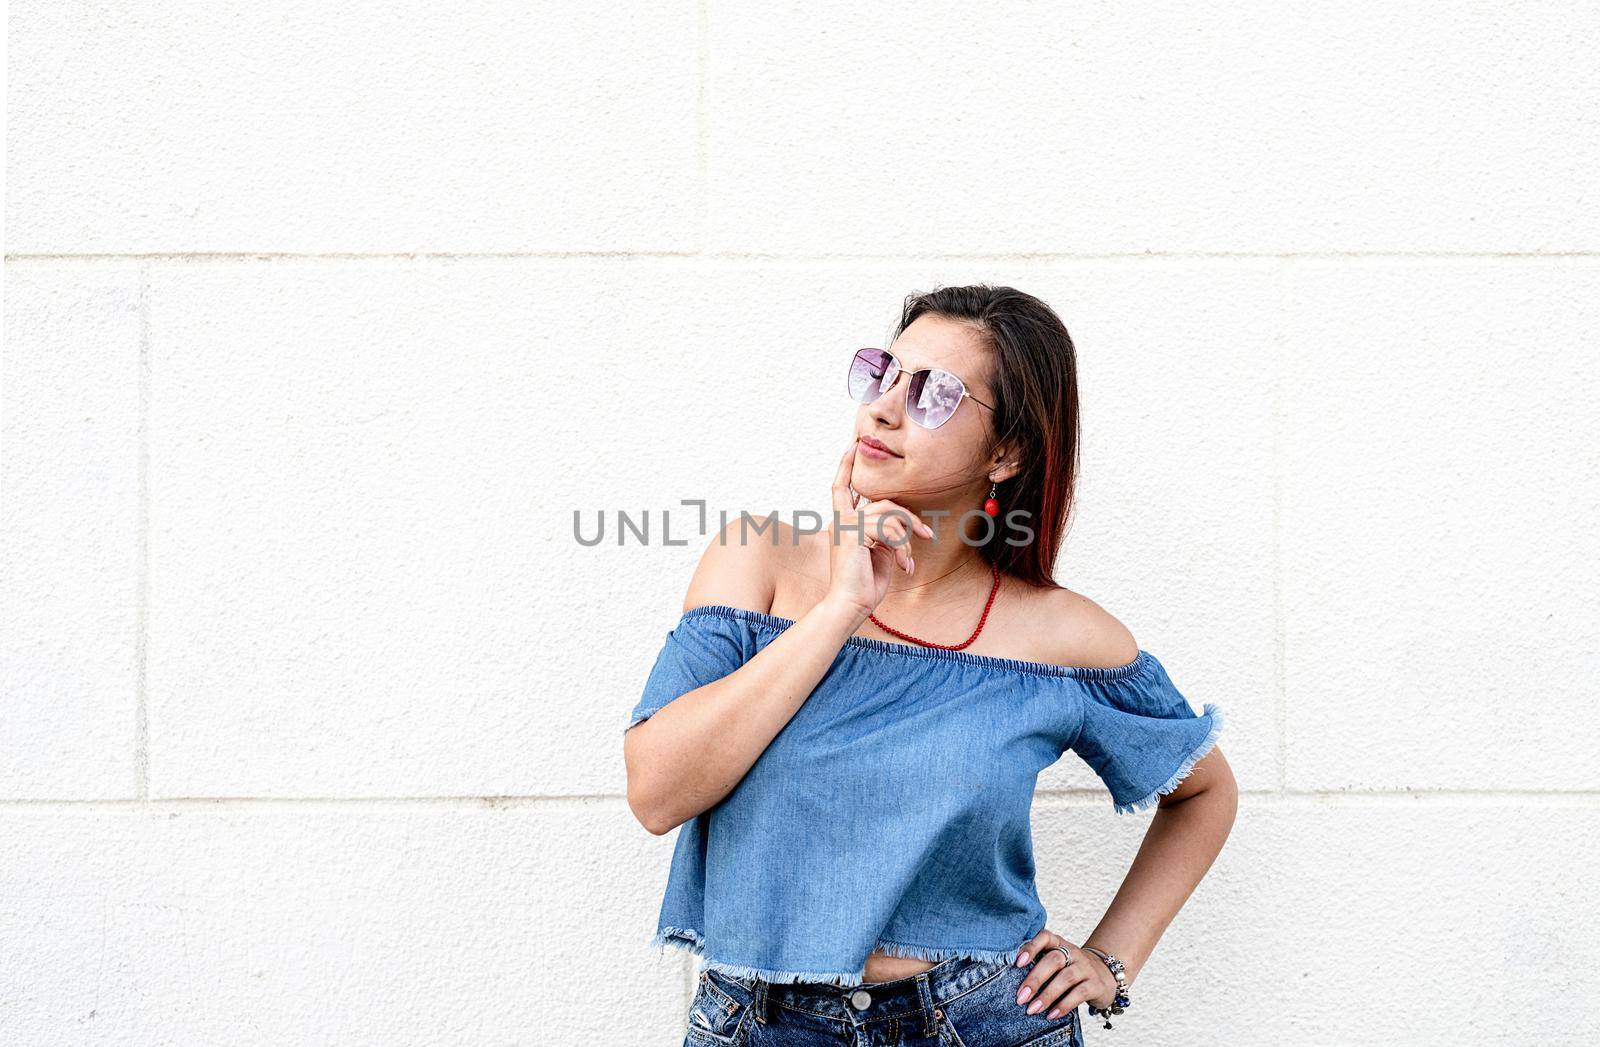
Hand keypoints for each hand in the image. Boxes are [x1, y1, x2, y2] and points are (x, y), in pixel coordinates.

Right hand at [826, 437, 934, 615]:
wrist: (849, 605)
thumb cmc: (863, 584)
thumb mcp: (879, 554)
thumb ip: (885, 534)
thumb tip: (901, 527)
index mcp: (842, 523)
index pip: (840, 487)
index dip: (846, 466)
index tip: (853, 444)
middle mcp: (840, 520)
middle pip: (884, 503)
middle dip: (909, 518)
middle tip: (927, 535)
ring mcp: (845, 525)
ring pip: (890, 515)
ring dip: (907, 538)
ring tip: (909, 561)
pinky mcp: (853, 532)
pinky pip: (889, 529)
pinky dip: (902, 548)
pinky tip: (904, 567)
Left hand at [1012, 928, 1117, 1019]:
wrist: (1105, 976)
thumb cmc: (1070, 970)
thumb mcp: (1057, 962)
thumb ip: (1039, 965)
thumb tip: (1013, 981)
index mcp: (1060, 943)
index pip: (1045, 937)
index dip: (1031, 947)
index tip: (1017, 963)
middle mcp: (1074, 952)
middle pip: (1054, 960)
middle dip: (1035, 979)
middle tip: (1021, 997)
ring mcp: (1086, 967)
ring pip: (1066, 978)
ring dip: (1047, 995)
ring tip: (1033, 1009)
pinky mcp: (1096, 984)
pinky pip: (1079, 994)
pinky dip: (1063, 1005)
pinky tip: (1051, 1015)